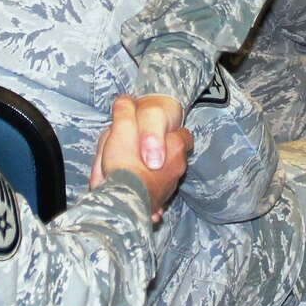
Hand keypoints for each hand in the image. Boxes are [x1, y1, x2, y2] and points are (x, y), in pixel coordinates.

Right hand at [91, 95, 191, 220]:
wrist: (123, 205)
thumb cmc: (126, 165)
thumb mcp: (122, 128)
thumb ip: (125, 111)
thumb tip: (125, 100)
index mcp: (175, 147)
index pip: (183, 134)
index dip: (171, 132)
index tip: (158, 133)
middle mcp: (177, 168)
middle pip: (172, 157)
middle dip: (158, 156)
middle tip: (137, 154)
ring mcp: (169, 188)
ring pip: (163, 177)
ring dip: (151, 176)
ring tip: (131, 174)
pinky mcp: (158, 204)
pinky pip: (154, 196)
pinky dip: (146, 193)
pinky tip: (133, 193)